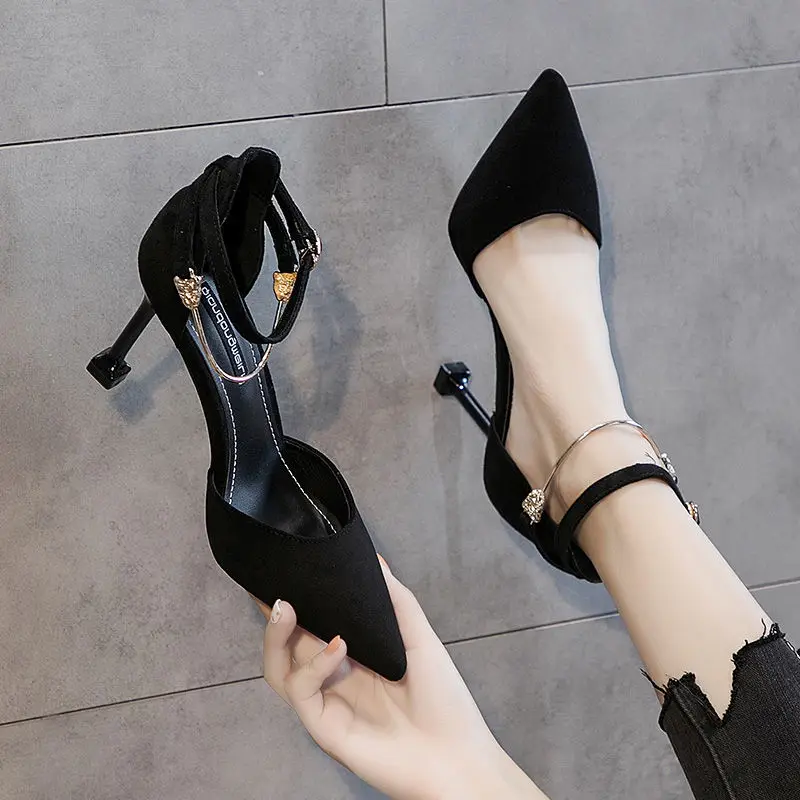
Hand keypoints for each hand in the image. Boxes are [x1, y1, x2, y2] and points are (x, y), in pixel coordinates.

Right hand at [257, 557, 546, 799]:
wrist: (457, 758)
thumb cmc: (444, 700)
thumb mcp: (420, 640)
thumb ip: (396, 600)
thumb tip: (374, 559)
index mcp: (352, 656)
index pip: (312, 624)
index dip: (297, 599)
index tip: (284, 568)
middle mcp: (332, 678)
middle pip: (287, 644)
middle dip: (275, 614)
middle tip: (274, 584)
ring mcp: (326, 703)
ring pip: (279, 669)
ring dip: (276, 636)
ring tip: (287, 606)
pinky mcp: (324, 727)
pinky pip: (302, 692)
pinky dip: (313, 666)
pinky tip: (338, 646)